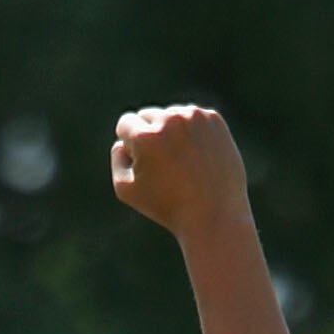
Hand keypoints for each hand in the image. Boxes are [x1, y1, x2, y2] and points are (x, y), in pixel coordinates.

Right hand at [110, 105, 249, 241]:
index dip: (132, 147)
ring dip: (173, 134)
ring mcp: (194, 117)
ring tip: (184, 166)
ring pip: (172, 116)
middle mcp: (169, 120)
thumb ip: (118, 158)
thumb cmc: (168, 208)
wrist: (215, 216)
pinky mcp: (213, 119)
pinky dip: (194, 135)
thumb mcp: (127, 190)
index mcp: (145, 137)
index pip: (126, 123)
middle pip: (148, 116)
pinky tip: (199, 158)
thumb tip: (124, 139)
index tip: (145, 167)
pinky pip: (194, 120)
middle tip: (166, 169)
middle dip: (152, 137)